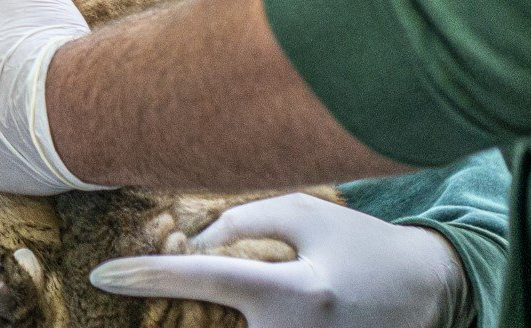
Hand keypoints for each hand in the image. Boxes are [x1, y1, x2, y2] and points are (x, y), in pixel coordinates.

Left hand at [90, 193, 472, 327]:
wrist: (428, 295)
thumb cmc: (361, 246)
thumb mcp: (306, 214)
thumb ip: (242, 222)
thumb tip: (190, 244)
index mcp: (299, 292)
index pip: (207, 279)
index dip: (150, 277)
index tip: (102, 274)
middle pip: (207, 321)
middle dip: (174, 300)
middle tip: (146, 278)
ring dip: (211, 311)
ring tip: (234, 279)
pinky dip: (238, 319)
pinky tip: (236, 304)